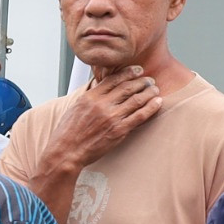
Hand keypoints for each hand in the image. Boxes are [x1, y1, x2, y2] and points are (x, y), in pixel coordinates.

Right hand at [50, 66, 165, 170]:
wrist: (65, 152)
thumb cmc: (68, 133)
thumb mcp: (75, 108)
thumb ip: (90, 98)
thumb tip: (101, 89)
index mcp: (89, 97)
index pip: (113, 79)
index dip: (128, 72)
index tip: (138, 70)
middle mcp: (101, 105)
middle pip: (127, 87)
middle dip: (142, 81)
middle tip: (150, 80)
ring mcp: (111, 117)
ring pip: (137, 99)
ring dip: (149, 92)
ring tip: (155, 89)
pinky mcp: (119, 130)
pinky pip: (140, 115)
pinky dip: (151, 107)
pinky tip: (158, 102)